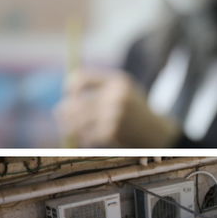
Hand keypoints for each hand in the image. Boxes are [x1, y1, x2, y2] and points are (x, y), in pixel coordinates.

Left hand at [55, 69, 180, 147]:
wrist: (157, 132)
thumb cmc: (135, 111)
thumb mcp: (124, 91)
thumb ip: (101, 88)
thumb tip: (68, 95)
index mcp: (117, 81)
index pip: (83, 78)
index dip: (71, 85)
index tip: (69, 94)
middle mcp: (116, 95)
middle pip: (78, 102)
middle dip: (65, 110)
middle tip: (59, 114)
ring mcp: (115, 113)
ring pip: (80, 120)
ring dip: (70, 126)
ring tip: (67, 128)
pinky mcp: (113, 131)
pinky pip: (88, 134)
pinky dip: (84, 137)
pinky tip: (85, 138)